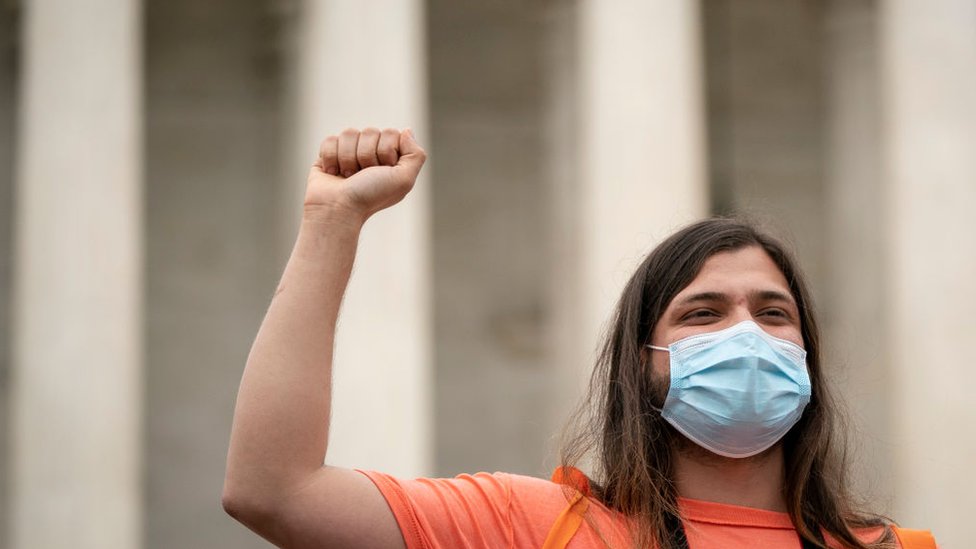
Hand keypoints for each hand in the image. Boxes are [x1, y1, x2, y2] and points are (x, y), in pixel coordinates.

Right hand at [305, 127, 426, 224]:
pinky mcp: (329, 154)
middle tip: (363, 176)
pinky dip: (331, 158)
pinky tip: (334, 173)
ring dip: (348, 158)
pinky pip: (330, 139)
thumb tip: (407, 131)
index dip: (386, 151)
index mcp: (391, 160)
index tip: (382, 171)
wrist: (337, 208)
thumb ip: (415, 155)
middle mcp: (371, 155)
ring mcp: (350, 153)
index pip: (391, 134)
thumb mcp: (403, 180)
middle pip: (370, 131)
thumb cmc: (370, 196)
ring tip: (348, 176)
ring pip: (349, 133)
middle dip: (366, 155)